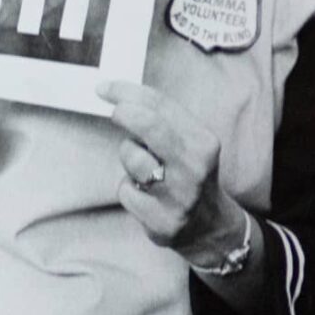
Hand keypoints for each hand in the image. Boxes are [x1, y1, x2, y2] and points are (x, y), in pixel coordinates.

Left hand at [97, 80, 246, 266]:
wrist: (210, 226)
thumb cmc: (188, 173)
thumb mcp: (188, 142)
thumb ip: (161, 120)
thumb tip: (119, 96)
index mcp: (203, 143)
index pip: (161, 105)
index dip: (127, 91)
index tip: (104, 88)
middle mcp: (194, 168)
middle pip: (149, 125)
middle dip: (124, 113)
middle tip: (115, 112)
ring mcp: (179, 196)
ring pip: (132, 159)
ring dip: (129, 158)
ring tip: (143, 168)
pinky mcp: (162, 221)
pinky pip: (125, 191)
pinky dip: (129, 189)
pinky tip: (145, 195)